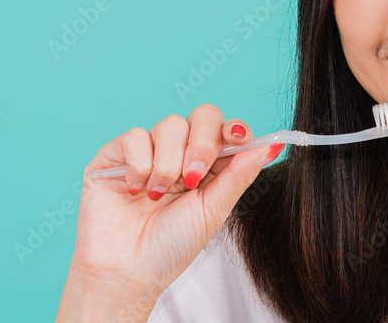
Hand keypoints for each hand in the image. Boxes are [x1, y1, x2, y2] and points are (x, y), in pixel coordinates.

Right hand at [58, 103, 282, 319]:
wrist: (127, 272)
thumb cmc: (170, 247)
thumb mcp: (213, 211)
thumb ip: (240, 175)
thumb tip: (271, 146)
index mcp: (207, 165)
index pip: (225, 129)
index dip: (234, 129)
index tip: (238, 139)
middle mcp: (179, 152)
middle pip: (202, 116)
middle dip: (202, 144)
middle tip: (192, 179)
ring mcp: (148, 151)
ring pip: (170, 125)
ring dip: (169, 164)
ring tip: (158, 196)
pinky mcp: (116, 154)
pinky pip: (136, 137)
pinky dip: (140, 165)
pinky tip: (135, 190)